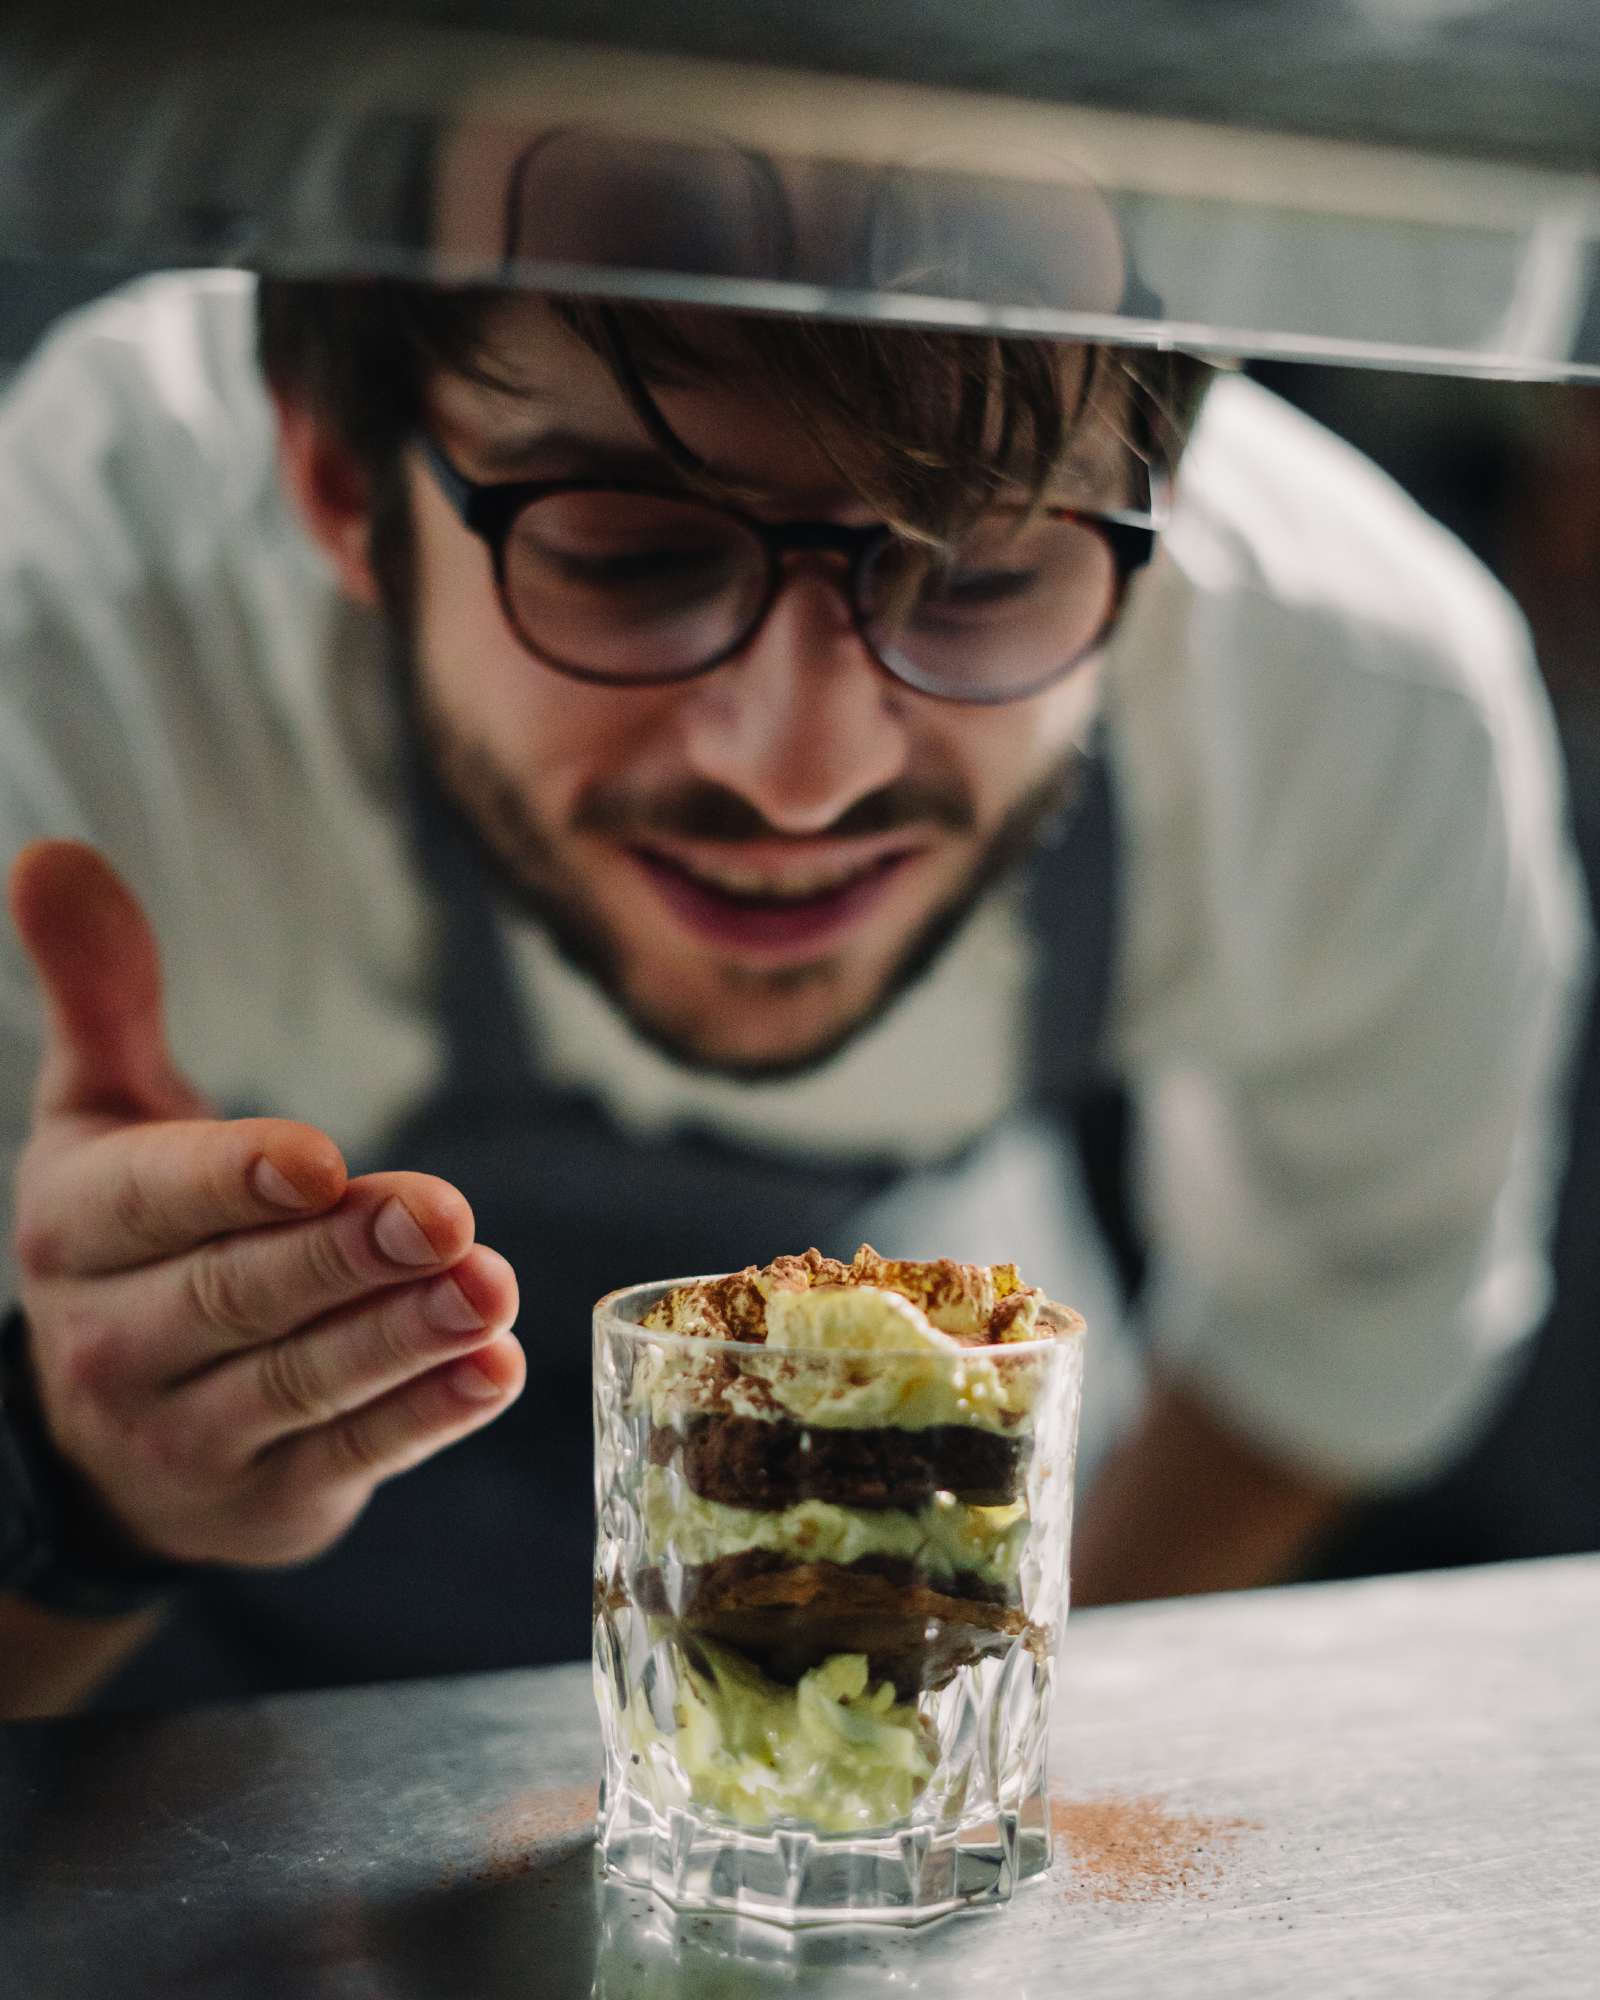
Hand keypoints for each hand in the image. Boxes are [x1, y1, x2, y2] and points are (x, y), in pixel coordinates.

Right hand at [6, 840, 524, 1568]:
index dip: (233, 1181)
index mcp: (77, 1231)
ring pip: (305, 1382)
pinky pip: (355, 1454)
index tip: (319, 1158)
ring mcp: (191, 1436)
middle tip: (448, 1216)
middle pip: (241, 1294)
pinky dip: (428, 1418)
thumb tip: (52, 849)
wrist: (108, 1441)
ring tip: (491, 1291)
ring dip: (405, 1339)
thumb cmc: (133, 1243)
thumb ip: (100, 994)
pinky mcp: (272, 1500)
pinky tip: (497, 1370)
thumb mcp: (101, 1119)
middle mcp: (116, 1342)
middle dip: (347, 1257)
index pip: (154, 1201)